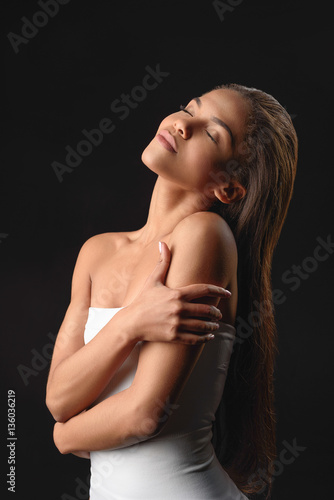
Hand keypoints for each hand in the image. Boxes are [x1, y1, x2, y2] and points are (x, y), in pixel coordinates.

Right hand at [114, 241, 230, 344]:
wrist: (131, 322)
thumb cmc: (143, 300)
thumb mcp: (152, 280)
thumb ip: (162, 262)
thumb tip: (162, 243)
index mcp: (177, 294)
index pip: (203, 289)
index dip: (218, 290)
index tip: (227, 292)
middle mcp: (179, 308)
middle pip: (206, 309)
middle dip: (216, 312)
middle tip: (219, 313)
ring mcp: (177, 323)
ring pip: (202, 325)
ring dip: (212, 325)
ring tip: (216, 325)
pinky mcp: (174, 336)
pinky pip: (195, 338)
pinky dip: (205, 338)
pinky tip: (209, 336)